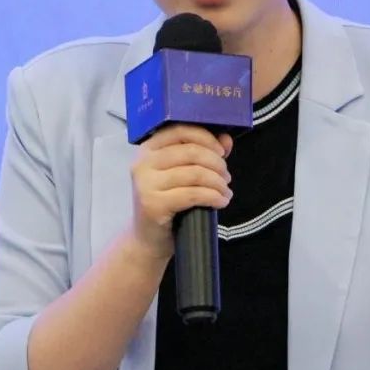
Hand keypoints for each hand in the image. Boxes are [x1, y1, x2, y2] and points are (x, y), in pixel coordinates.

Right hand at [129, 124, 232, 259]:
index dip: (206, 138)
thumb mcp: (182, 174)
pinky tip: (221, 201)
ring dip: (218, 182)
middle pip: (191, 152)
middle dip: (216, 163)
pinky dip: (213, 197)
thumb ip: (203, 152)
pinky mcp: (153, 205)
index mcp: (148, 149)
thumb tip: (226, 139)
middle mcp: (143, 163)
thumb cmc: (167, 202)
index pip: (180, 130)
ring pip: (195, 173)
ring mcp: (146, 184)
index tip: (222, 152)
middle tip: (226, 177)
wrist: (147, 239)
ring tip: (225, 191)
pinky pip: (193, 194)